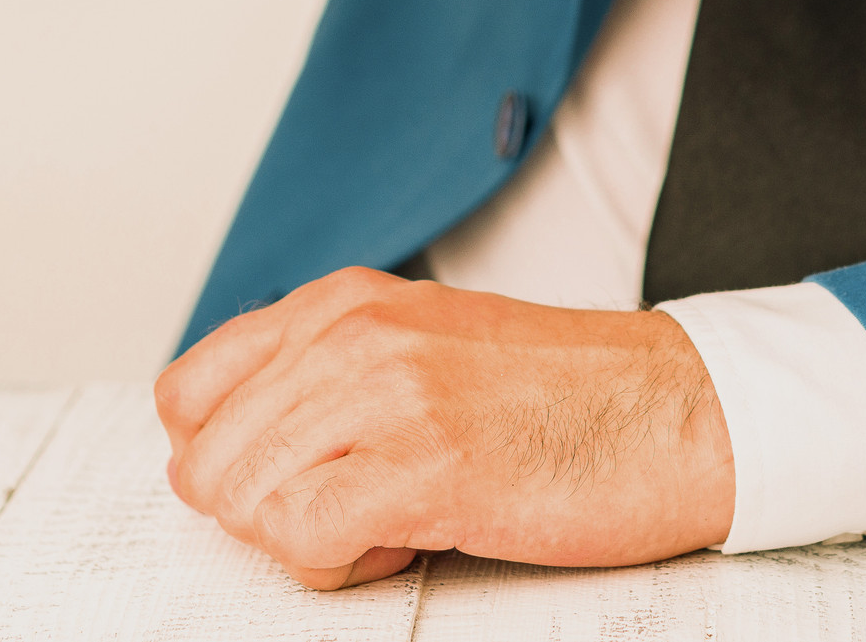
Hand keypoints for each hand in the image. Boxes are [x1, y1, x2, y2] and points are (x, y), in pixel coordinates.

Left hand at [156, 268, 735, 588]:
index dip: (226, 462)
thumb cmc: (561, 396)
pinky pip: (303, 540)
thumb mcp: (419, 347)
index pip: (186, 394)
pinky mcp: (424, 464)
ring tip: (399, 516)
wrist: (678, 413)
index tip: (298, 478)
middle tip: (361, 505)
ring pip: (246, 505)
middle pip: (207, 465)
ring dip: (311, 542)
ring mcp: (387, 393)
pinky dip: (345, 565)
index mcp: (344, 301)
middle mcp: (353, 333)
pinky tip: (412, 535)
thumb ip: (320, 377)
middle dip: (268, 514)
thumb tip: (212, 455)